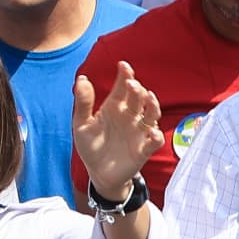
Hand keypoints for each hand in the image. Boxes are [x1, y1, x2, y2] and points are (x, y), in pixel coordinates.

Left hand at [72, 63, 163, 197]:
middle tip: (131, 84)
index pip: (122, 86)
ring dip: (152, 105)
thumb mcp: (82, 125)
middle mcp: (130, 115)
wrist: (97, 173)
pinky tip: (151, 132)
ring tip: (147, 98)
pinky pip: (155, 141)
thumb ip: (83, 103)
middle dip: (137, 89)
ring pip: (152, 114)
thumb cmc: (90, 146)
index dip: (125, 74)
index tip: (122, 65)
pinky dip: (156, 136)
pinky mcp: (144, 149)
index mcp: (114, 107)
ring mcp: (138, 131)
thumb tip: (82, 78)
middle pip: (139, 97)